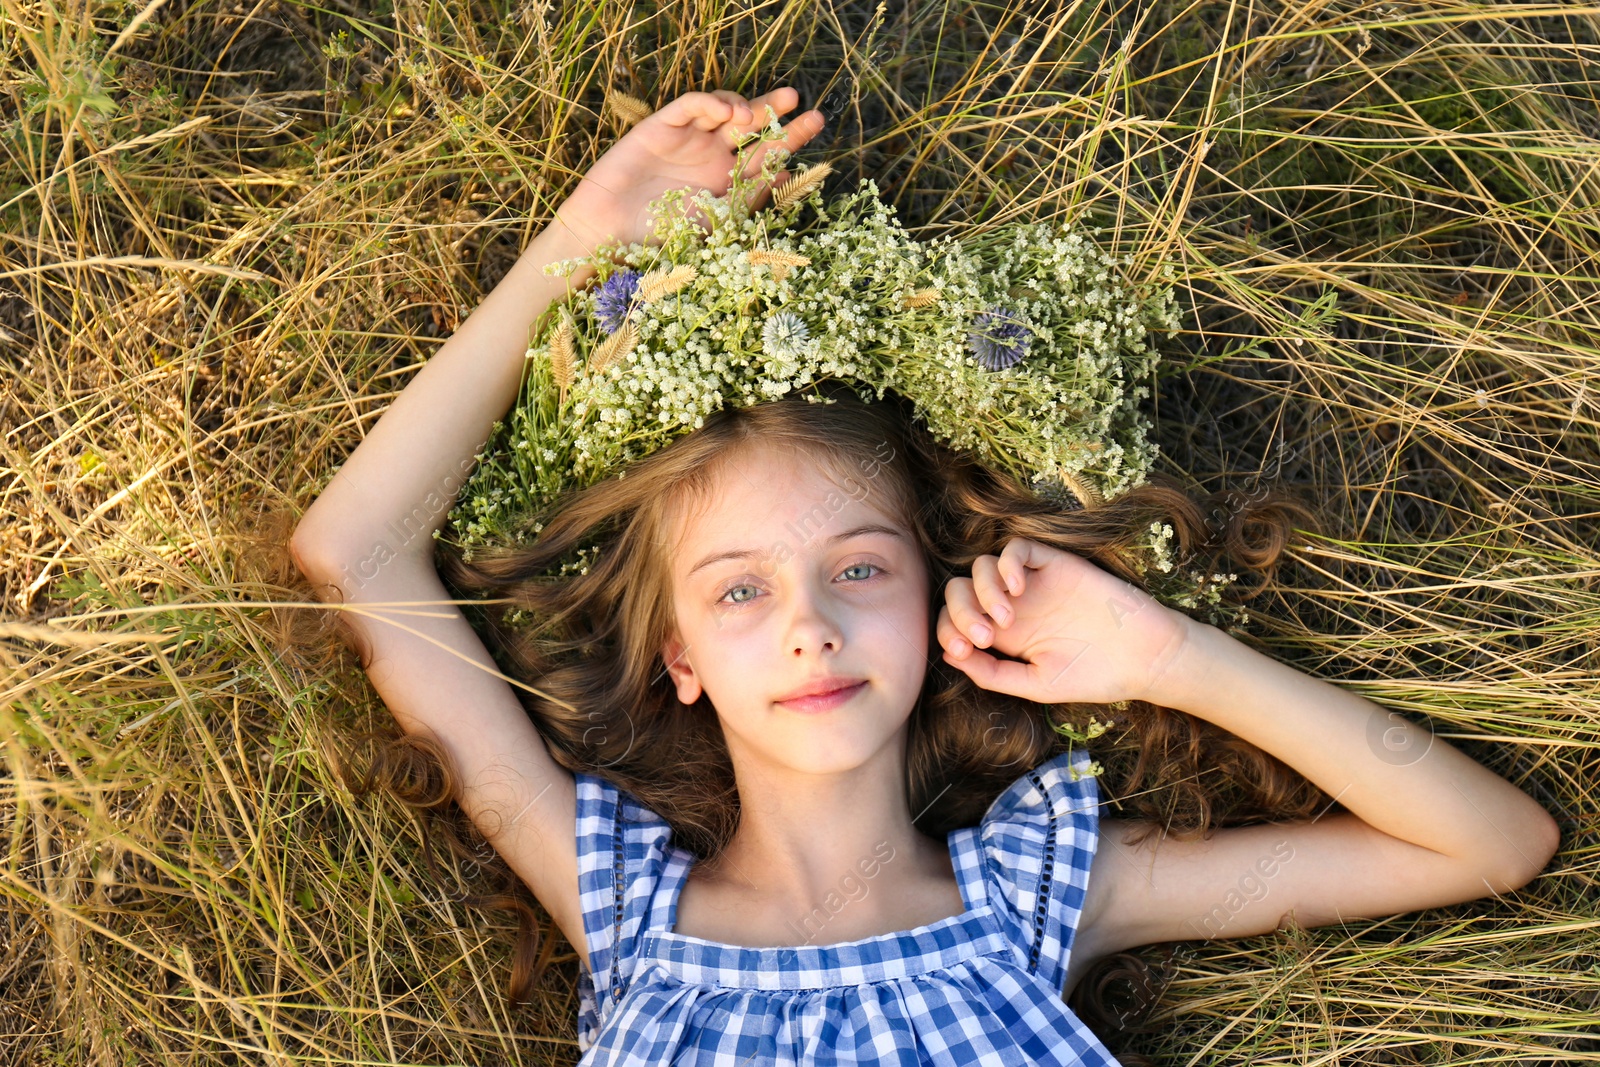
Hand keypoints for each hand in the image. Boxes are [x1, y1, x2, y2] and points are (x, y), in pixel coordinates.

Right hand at [551, 87, 825, 254]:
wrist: (612, 235)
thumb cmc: (662, 238)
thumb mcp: (716, 221)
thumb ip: (749, 196)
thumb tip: (788, 174)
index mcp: (730, 182)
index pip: (767, 153)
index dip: (791, 137)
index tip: (815, 123)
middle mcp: (713, 158)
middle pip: (752, 125)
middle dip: (774, 111)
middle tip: (795, 99)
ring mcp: (689, 139)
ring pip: (724, 109)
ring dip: (742, 106)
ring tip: (751, 117)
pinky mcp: (662, 126)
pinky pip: (690, 105)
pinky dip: (709, 103)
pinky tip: (725, 112)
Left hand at [936, 537, 1196, 706]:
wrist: (1144, 658)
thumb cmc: (1094, 675)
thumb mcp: (1036, 684)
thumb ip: (993, 674)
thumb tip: (950, 656)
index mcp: (1004, 635)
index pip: (956, 620)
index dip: (948, 631)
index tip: (964, 649)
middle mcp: (1012, 605)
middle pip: (960, 590)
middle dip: (961, 612)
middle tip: (985, 637)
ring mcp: (1033, 582)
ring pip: (981, 567)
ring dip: (983, 591)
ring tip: (1006, 618)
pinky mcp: (1054, 564)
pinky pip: (1017, 548)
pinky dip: (1007, 564)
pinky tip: (1018, 588)